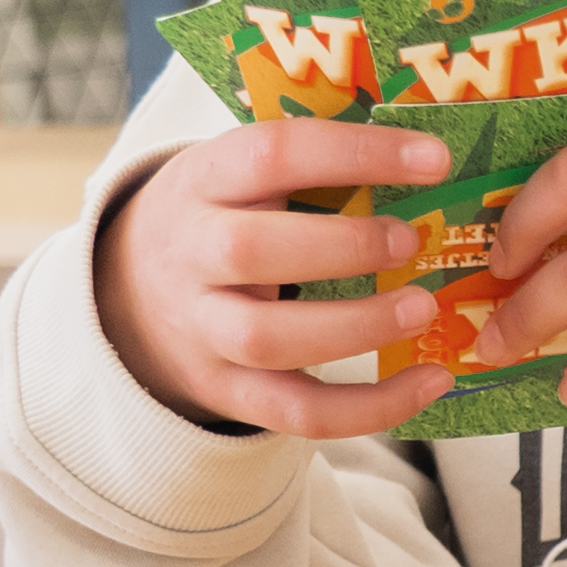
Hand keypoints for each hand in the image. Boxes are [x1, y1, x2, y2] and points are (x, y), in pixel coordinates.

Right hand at [94, 115, 475, 438]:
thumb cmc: (223, 218)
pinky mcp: (228, 392)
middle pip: (251, 251)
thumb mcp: (239, 174)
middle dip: (344, 246)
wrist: (132, 296)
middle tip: (412, 241)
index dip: (355, 153)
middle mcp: (192, 254)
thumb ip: (311, 163)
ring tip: (424, 308)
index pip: (272, 154)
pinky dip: (369, 407)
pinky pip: (297, 412)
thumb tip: (428, 154)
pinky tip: (430, 382)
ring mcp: (204, 330)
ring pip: (268, 339)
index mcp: (204, 181)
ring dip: (357, 327)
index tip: (434, 160)